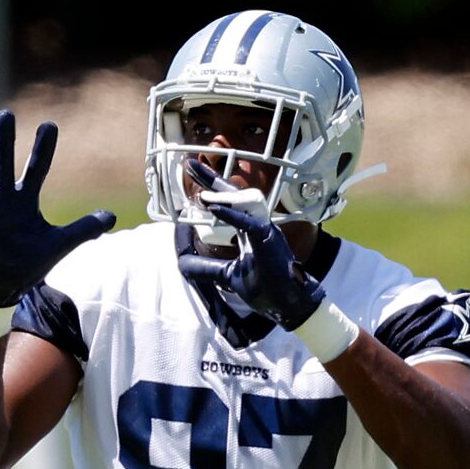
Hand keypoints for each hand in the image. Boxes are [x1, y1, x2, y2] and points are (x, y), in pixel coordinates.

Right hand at [0, 110, 115, 307]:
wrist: (3, 285)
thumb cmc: (30, 263)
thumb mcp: (60, 244)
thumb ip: (84, 229)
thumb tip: (113, 217)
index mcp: (26, 200)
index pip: (37, 168)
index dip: (43, 148)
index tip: (49, 125)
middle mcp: (4, 199)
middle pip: (4, 163)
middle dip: (4, 140)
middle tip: (5, 114)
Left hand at [177, 159, 324, 328]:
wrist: (287, 305)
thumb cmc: (266, 287)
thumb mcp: (227, 276)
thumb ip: (206, 268)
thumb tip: (181, 264)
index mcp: (248, 230)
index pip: (227, 204)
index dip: (210, 190)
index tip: (191, 173)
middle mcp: (257, 225)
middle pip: (233, 195)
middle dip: (211, 179)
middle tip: (190, 163)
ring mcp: (265, 230)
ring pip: (241, 205)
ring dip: (219, 196)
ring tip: (198, 191)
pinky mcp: (268, 240)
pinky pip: (247, 223)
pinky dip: (230, 214)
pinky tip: (212, 207)